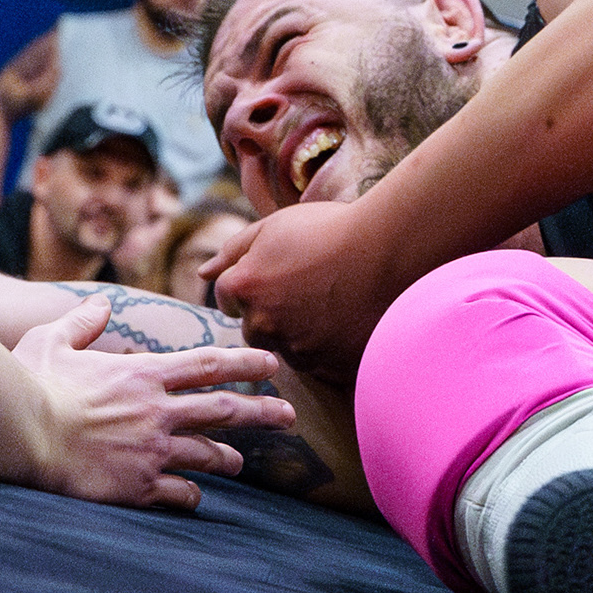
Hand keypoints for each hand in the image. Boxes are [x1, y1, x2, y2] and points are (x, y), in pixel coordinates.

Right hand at [8, 299, 286, 510]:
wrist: (19, 435)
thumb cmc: (30, 386)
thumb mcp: (52, 341)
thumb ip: (81, 323)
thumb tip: (100, 306)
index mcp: (143, 374)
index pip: (210, 364)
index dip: (247, 363)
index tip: (274, 365)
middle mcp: (158, 411)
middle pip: (226, 410)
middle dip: (263, 412)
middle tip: (289, 416)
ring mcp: (152, 450)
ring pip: (209, 454)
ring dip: (229, 458)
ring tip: (239, 463)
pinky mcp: (139, 486)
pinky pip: (180, 493)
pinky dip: (190, 495)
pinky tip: (191, 497)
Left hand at [207, 198, 383, 395]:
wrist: (390, 248)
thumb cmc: (331, 229)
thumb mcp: (274, 226)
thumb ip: (233, 251)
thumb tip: (202, 273)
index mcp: (244, 287)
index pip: (227, 298)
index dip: (251, 283)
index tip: (278, 274)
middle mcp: (263, 323)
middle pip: (253, 329)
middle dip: (270, 314)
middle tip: (306, 290)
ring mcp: (298, 348)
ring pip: (286, 349)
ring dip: (299, 333)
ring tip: (332, 304)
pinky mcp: (329, 366)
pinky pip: (320, 365)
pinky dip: (328, 349)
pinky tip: (346, 322)